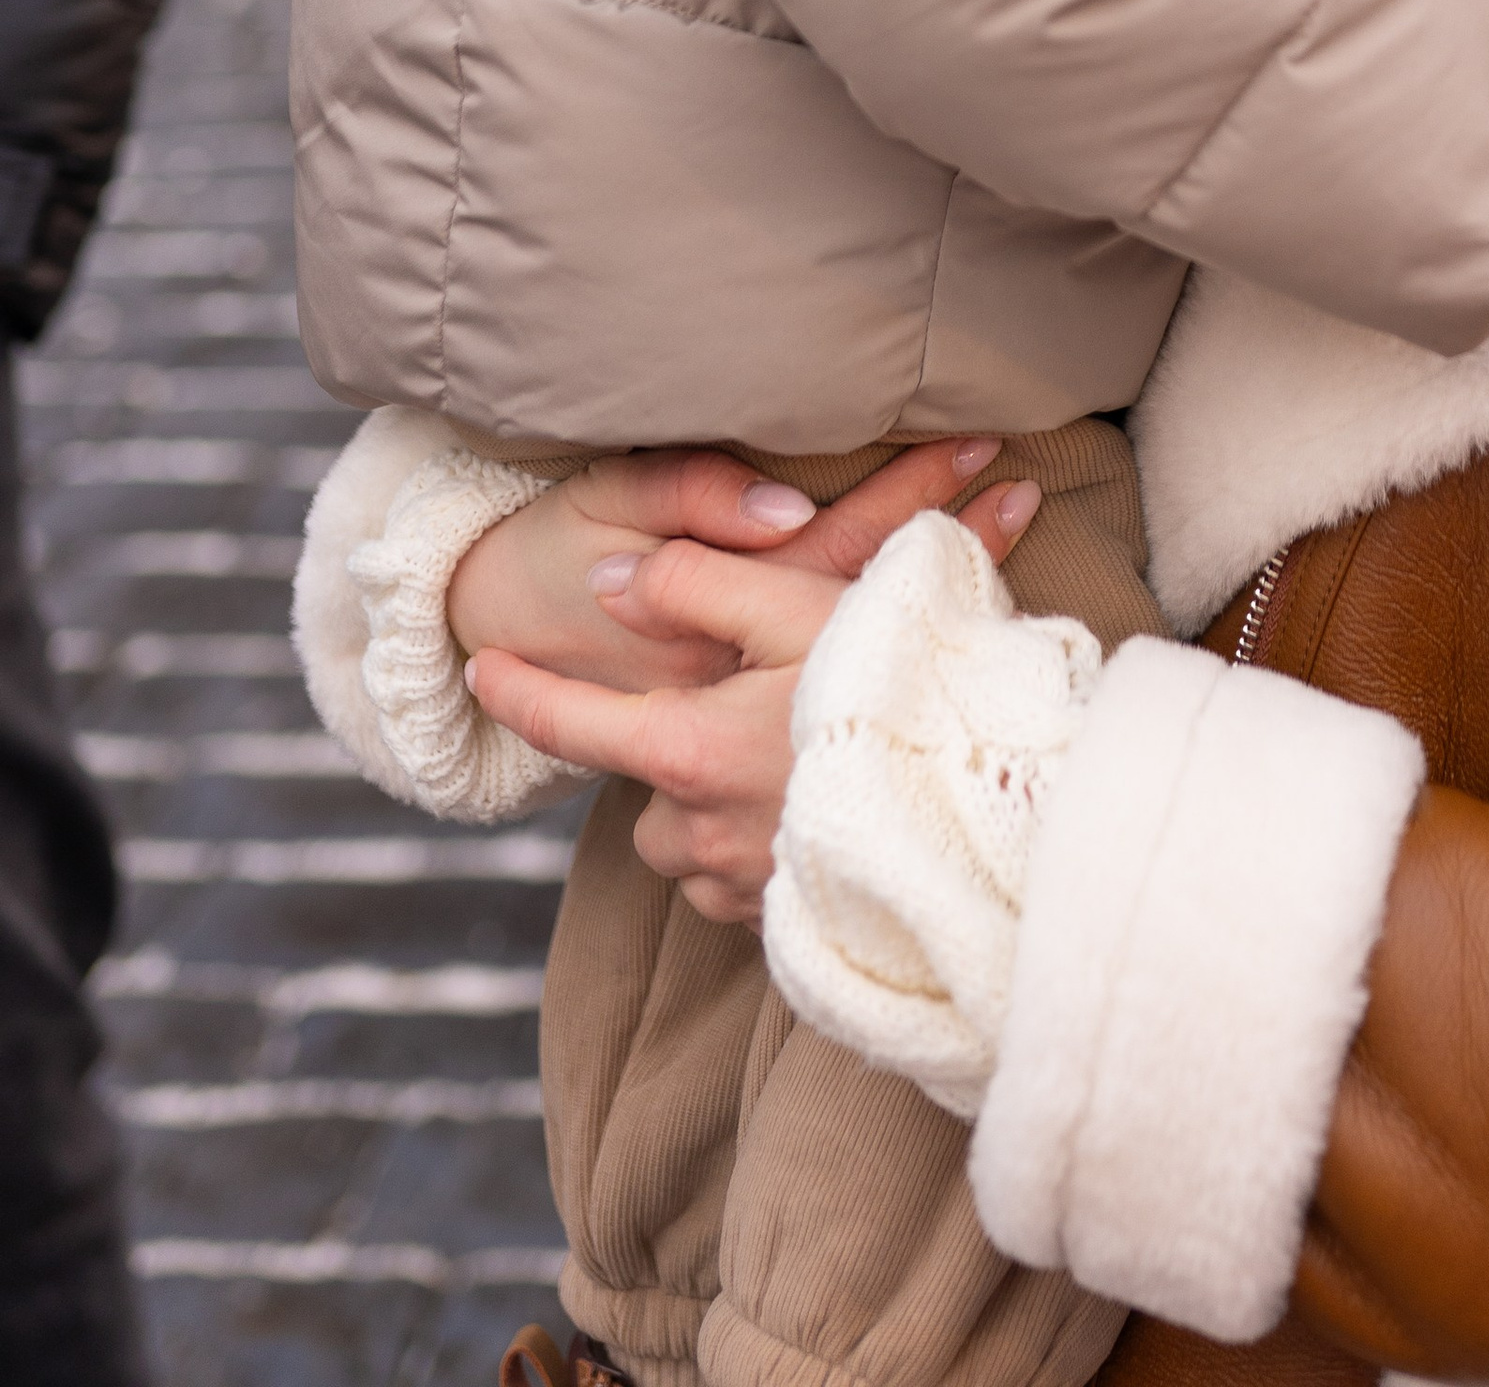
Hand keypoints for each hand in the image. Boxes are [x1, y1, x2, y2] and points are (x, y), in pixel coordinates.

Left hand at [462, 443, 1044, 918]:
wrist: (989, 810)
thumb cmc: (898, 686)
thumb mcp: (795, 602)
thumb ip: (692, 581)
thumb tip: (611, 581)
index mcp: (686, 751)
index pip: (571, 724)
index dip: (519, 692)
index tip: (480, 668)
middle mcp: (699, 833)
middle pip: (646, 789)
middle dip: (674, 752)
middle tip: (746, 705)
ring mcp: (744, 888)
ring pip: (693, 840)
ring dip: (720, 801)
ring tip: (797, 753)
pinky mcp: (789, 926)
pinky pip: (743, 882)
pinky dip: (765, 843)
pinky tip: (823, 804)